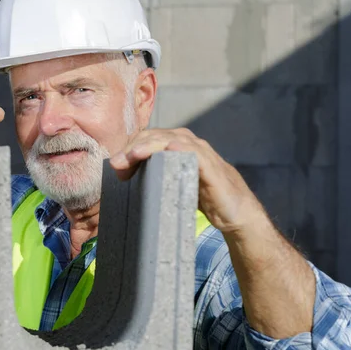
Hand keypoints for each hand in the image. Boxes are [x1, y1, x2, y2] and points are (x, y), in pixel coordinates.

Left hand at [109, 128, 265, 233]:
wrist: (235, 213)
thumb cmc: (199, 197)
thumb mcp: (170, 183)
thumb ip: (150, 174)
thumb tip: (120, 173)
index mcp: (175, 144)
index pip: (147, 137)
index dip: (129, 148)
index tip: (115, 166)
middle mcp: (187, 143)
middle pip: (155, 136)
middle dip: (133, 147)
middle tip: (117, 164)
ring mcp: (201, 153)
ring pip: (171, 140)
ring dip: (151, 146)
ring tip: (134, 155)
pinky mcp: (212, 167)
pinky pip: (196, 154)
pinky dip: (182, 149)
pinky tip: (170, 149)